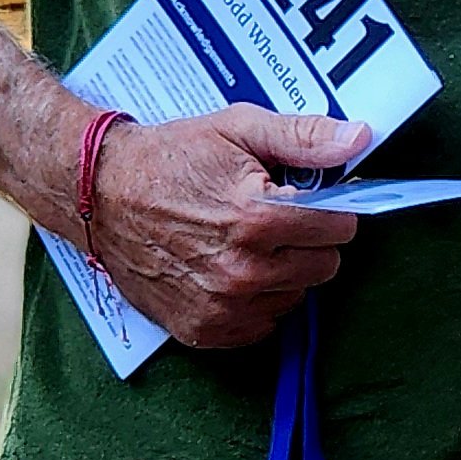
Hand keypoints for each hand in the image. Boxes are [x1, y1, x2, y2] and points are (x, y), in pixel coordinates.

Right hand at [81, 106, 367, 350]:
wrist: (101, 193)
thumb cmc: (172, 157)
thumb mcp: (238, 129)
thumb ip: (304, 137)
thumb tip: (359, 139)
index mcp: (257, 219)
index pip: (340, 228)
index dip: (330, 209)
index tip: (306, 199)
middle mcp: (243, 271)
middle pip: (324, 266)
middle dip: (308, 240)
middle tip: (273, 218)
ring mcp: (223, 306)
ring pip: (295, 296)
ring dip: (283, 272)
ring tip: (245, 242)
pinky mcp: (204, 329)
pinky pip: (263, 323)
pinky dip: (255, 300)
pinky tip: (228, 269)